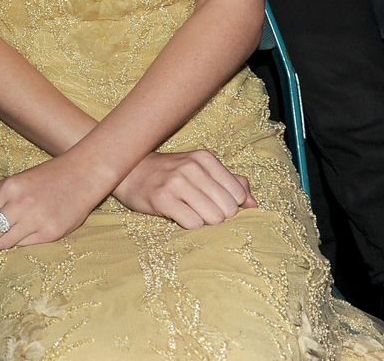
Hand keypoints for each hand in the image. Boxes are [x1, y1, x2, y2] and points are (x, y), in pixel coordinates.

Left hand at [0, 155, 104, 249]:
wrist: (81, 177)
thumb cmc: (42, 180)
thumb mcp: (11, 184)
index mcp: (7, 187)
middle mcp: (20, 204)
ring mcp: (36, 220)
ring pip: (2, 244)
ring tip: (1, 239)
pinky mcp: (50, 233)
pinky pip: (22, 247)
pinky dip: (16, 244)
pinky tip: (21, 236)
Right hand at [113, 150, 256, 229]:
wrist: (130, 172)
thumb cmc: (171, 174)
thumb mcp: (201, 170)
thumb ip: (231, 183)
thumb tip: (254, 204)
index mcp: (205, 158)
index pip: (237, 194)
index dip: (228, 204)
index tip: (212, 201)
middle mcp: (191, 167)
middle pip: (227, 209)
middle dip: (217, 215)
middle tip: (199, 208)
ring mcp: (176, 182)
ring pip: (212, 218)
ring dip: (203, 221)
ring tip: (189, 211)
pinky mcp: (162, 199)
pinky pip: (192, 224)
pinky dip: (188, 225)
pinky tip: (177, 215)